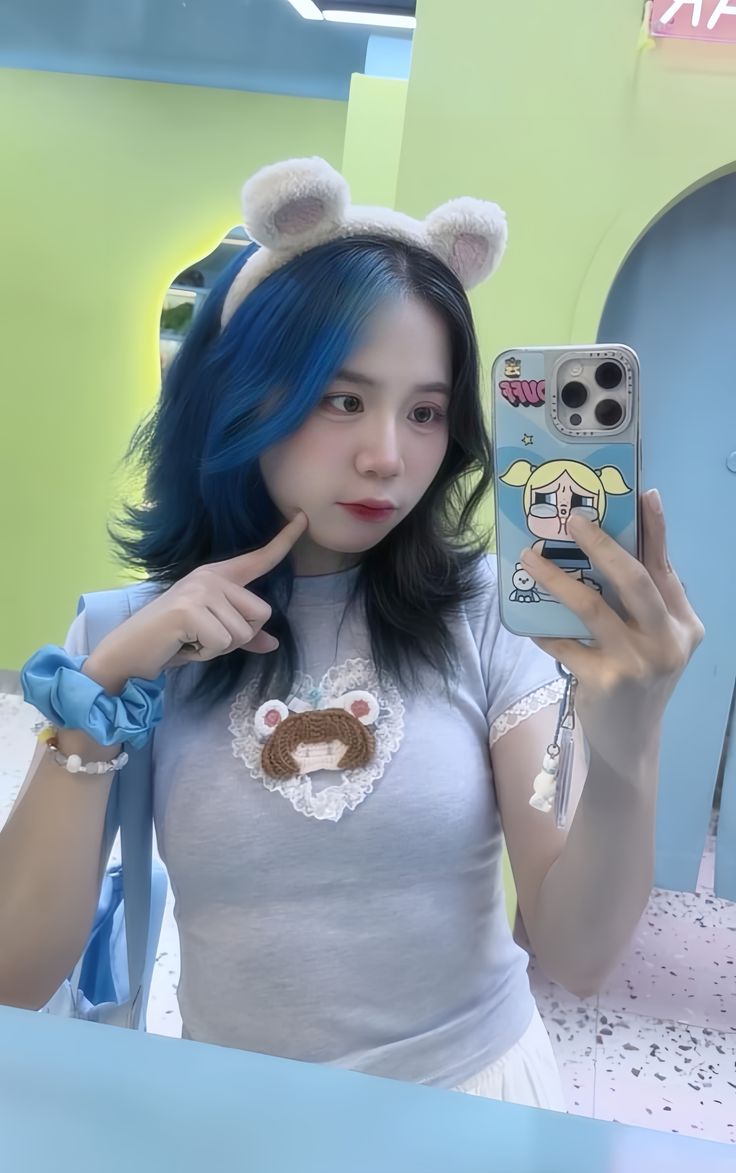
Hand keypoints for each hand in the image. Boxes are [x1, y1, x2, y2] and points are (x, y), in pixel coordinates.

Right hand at [86, 513, 307, 682]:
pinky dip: (206, 653)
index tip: (304, 518)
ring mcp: (201, 590)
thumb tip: (273, 643)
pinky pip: (223, 643)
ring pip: (243, 633)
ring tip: (192, 639)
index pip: (260, 558)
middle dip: (239, 637)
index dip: (284, 540)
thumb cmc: (173, 639)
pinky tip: (185, 644)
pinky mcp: (191, 609)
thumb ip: (243, 635)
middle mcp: (212, 577)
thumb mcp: (215, 635)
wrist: (131, 649)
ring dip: (219, 648)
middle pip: (261, 614)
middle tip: (204, 636)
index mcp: (218, 576)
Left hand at [519, 491, 704, 774]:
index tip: (645, 492)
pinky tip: (528, 621)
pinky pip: (564, 643)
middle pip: (636, 580)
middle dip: (604, 545)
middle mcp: (668, 641)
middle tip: (575, 520)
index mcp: (684, 624)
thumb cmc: (638, 680)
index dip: (656, 529)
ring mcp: (637, 662)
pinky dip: (544, 629)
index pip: (665, 567)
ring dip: (556, 579)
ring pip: (592, 606)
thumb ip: (644, 604)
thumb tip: (613, 548)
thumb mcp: (654, 642)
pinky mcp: (604, 681)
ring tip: (530, 559)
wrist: (630, 743)